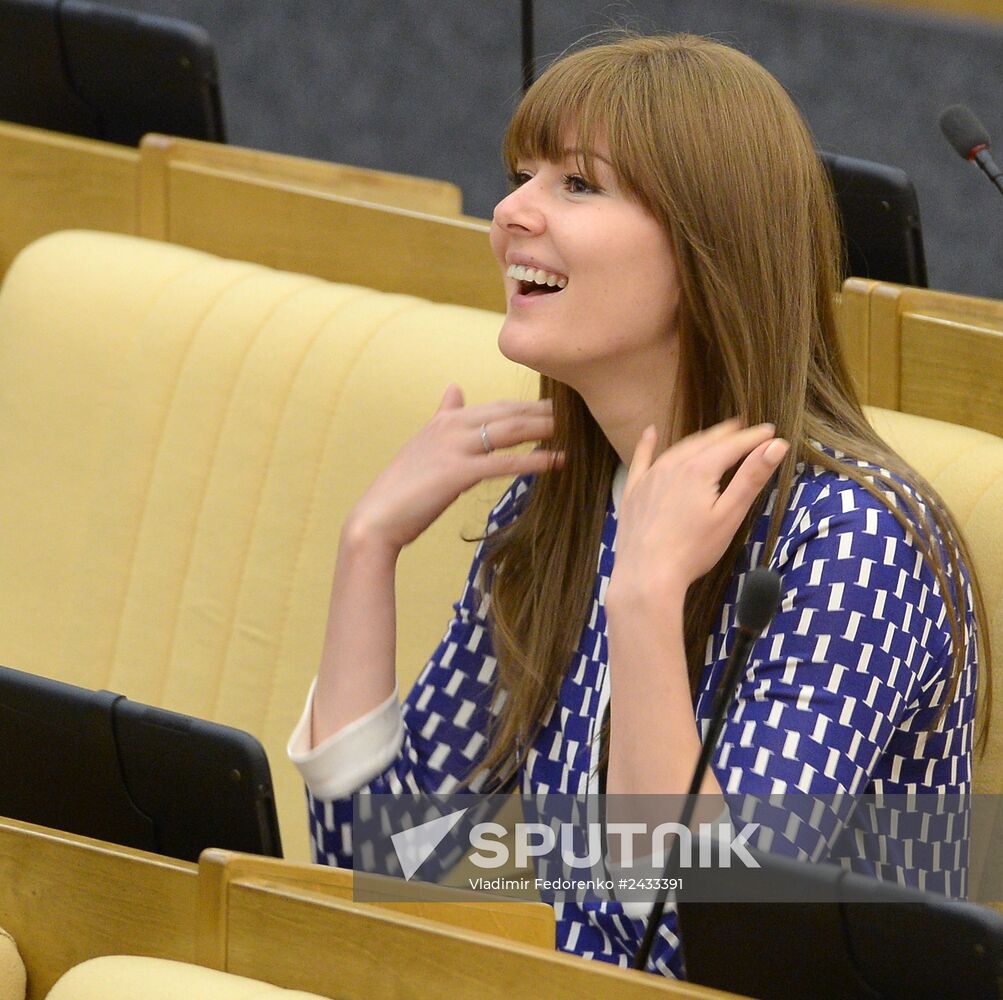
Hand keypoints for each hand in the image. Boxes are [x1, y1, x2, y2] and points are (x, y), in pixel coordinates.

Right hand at [345, 384, 561, 552]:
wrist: (376, 518)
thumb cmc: (403, 489)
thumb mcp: (424, 444)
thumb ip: (443, 415)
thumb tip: (455, 387)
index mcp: (446, 420)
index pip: (499, 405)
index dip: (530, 405)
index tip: (559, 406)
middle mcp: (451, 426)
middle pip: (510, 412)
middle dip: (545, 411)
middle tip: (579, 412)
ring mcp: (454, 447)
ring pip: (511, 431)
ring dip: (546, 429)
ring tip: (576, 430)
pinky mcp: (457, 472)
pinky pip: (505, 462)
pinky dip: (535, 460)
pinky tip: (558, 462)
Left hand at [610, 419, 788, 601]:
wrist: (647, 574)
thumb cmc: (693, 550)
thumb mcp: (730, 515)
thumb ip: (752, 477)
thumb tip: (776, 446)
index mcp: (699, 469)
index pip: (733, 445)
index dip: (754, 437)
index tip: (770, 431)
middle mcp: (672, 465)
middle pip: (706, 442)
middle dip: (729, 435)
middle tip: (747, 430)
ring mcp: (650, 477)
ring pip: (679, 449)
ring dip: (700, 440)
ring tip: (716, 435)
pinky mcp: (633, 492)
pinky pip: (641, 460)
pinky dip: (648, 445)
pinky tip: (651, 432)